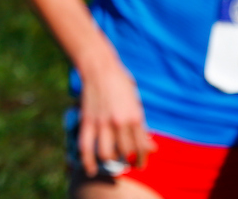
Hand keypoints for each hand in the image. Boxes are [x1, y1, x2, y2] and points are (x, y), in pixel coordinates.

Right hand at [76, 62, 154, 176]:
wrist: (99, 68)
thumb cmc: (121, 84)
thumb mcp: (136, 104)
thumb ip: (141, 127)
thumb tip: (151, 147)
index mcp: (134, 117)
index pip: (141, 147)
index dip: (142, 159)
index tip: (140, 165)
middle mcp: (119, 122)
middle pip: (126, 153)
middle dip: (128, 161)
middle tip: (127, 162)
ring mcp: (102, 122)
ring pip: (107, 153)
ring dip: (110, 160)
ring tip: (112, 160)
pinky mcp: (87, 120)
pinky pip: (86, 146)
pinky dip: (87, 161)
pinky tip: (91, 170)